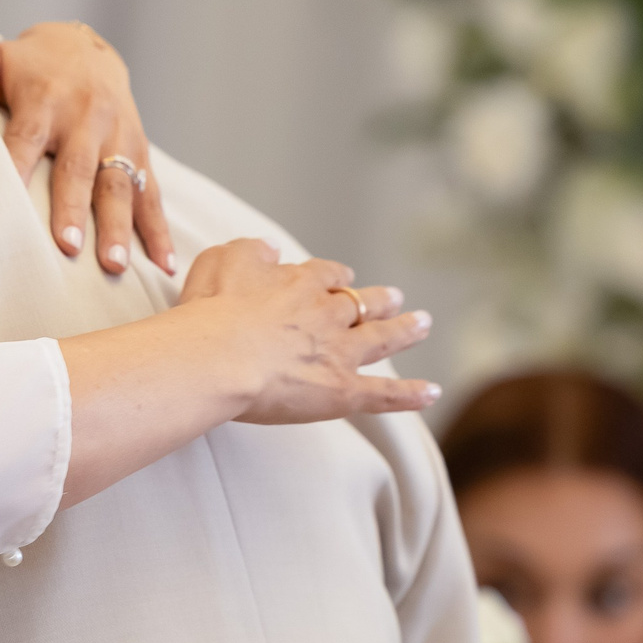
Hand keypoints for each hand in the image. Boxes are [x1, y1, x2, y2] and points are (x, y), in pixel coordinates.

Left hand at [0, 21, 172, 275]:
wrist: (87, 49)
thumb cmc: (29, 67)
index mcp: (44, 100)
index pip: (26, 138)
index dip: (17, 170)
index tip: (8, 207)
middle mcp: (85, 118)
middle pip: (78, 168)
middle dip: (74, 209)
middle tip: (67, 248)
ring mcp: (118, 136)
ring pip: (120, 184)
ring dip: (119, 226)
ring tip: (114, 265)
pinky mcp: (141, 150)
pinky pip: (153, 192)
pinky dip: (159, 229)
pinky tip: (164, 265)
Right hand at [173, 241, 437, 425]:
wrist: (219, 357)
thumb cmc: (211, 311)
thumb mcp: (221, 261)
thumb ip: (250, 252)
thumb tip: (270, 248)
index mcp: (299, 284)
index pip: (325, 275)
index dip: (334, 277)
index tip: (341, 278)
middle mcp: (326, 314)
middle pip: (361, 303)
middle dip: (379, 299)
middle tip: (395, 297)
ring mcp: (339, 353)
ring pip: (381, 338)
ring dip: (404, 330)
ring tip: (422, 323)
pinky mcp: (342, 391)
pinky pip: (383, 394)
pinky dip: (409, 394)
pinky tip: (431, 393)